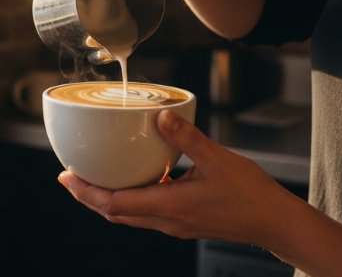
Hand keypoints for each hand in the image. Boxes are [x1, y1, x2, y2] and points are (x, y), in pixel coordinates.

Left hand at [58, 109, 296, 246]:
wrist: (275, 223)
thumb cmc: (251, 195)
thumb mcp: (218, 159)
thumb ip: (187, 137)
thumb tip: (160, 116)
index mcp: (170, 206)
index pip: (114, 204)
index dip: (86, 192)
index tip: (66, 177)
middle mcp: (167, 220)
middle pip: (115, 212)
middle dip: (88, 195)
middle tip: (69, 176)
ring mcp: (175, 224)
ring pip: (129, 215)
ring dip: (107, 198)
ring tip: (93, 177)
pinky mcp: (184, 221)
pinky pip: (146, 212)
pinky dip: (130, 197)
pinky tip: (135, 178)